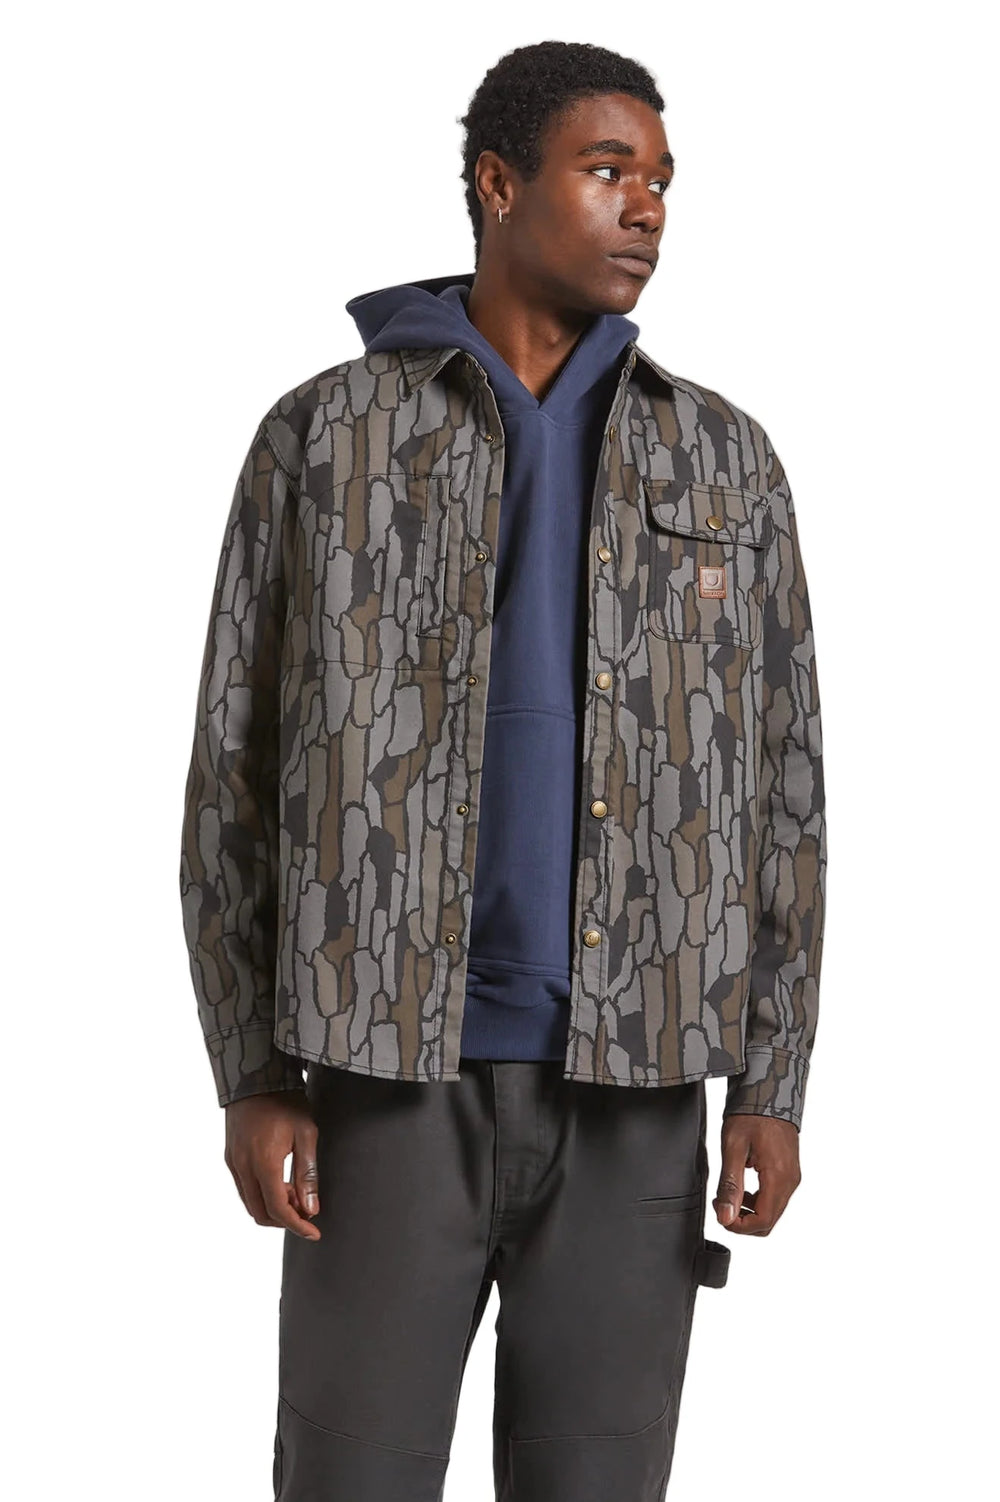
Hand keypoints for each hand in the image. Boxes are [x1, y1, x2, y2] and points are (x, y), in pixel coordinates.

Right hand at [224, 1089, 321, 1240]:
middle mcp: (242, 1167)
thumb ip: (307, 1173)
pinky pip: (243, 1188)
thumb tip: (311, 1209)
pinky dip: (260, 1195)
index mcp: (263, 1163)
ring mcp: (232, 1162)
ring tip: (296, 1194)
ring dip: (272, 1207)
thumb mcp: (306, 1134)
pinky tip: (280, 1182)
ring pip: (249, 1202)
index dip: (297, 1226)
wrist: (257, 1076)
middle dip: (284, 1219)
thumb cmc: (286, 1101)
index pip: (278, 1209)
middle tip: (307, 1211)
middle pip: (260, 1213)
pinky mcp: (229, 1156)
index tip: (314, 1232)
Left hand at [713, 1113, 800, 1235]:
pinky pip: (775, 1198)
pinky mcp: (789, 1173)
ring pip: (772, 1212)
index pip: (763, 1221)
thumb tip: (726, 1217)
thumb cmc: (751, 1114)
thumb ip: (730, 1185)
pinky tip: (741, 1186)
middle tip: (721, 1204)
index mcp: (778, 1177)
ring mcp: (792, 1177)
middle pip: (769, 1221)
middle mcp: (790, 1181)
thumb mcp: (733, 1148)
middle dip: (742, 1221)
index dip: (739, 1226)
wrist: (769, 1092)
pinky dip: (757, 1201)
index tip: (720, 1214)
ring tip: (727, 1194)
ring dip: (749, 1211)